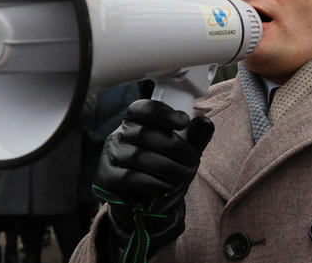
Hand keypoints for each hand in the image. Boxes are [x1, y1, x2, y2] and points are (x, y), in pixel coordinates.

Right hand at [93, 99, 213, 257]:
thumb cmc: (163, 168)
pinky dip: (152, 183)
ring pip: (137, 156)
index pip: (142, 108)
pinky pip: (128, 178)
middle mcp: (119, 134)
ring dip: (166, 167)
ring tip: (183, 175)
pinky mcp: (106, 177)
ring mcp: (110, 155)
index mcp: (135, 121)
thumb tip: (205, 122)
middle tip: (191, 158)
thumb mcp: (182, 151)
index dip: (162, 113)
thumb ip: (195, 137)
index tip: (184, 121)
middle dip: (172, 146)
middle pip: (143, 133)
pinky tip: (166, 187)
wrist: (145, 202)